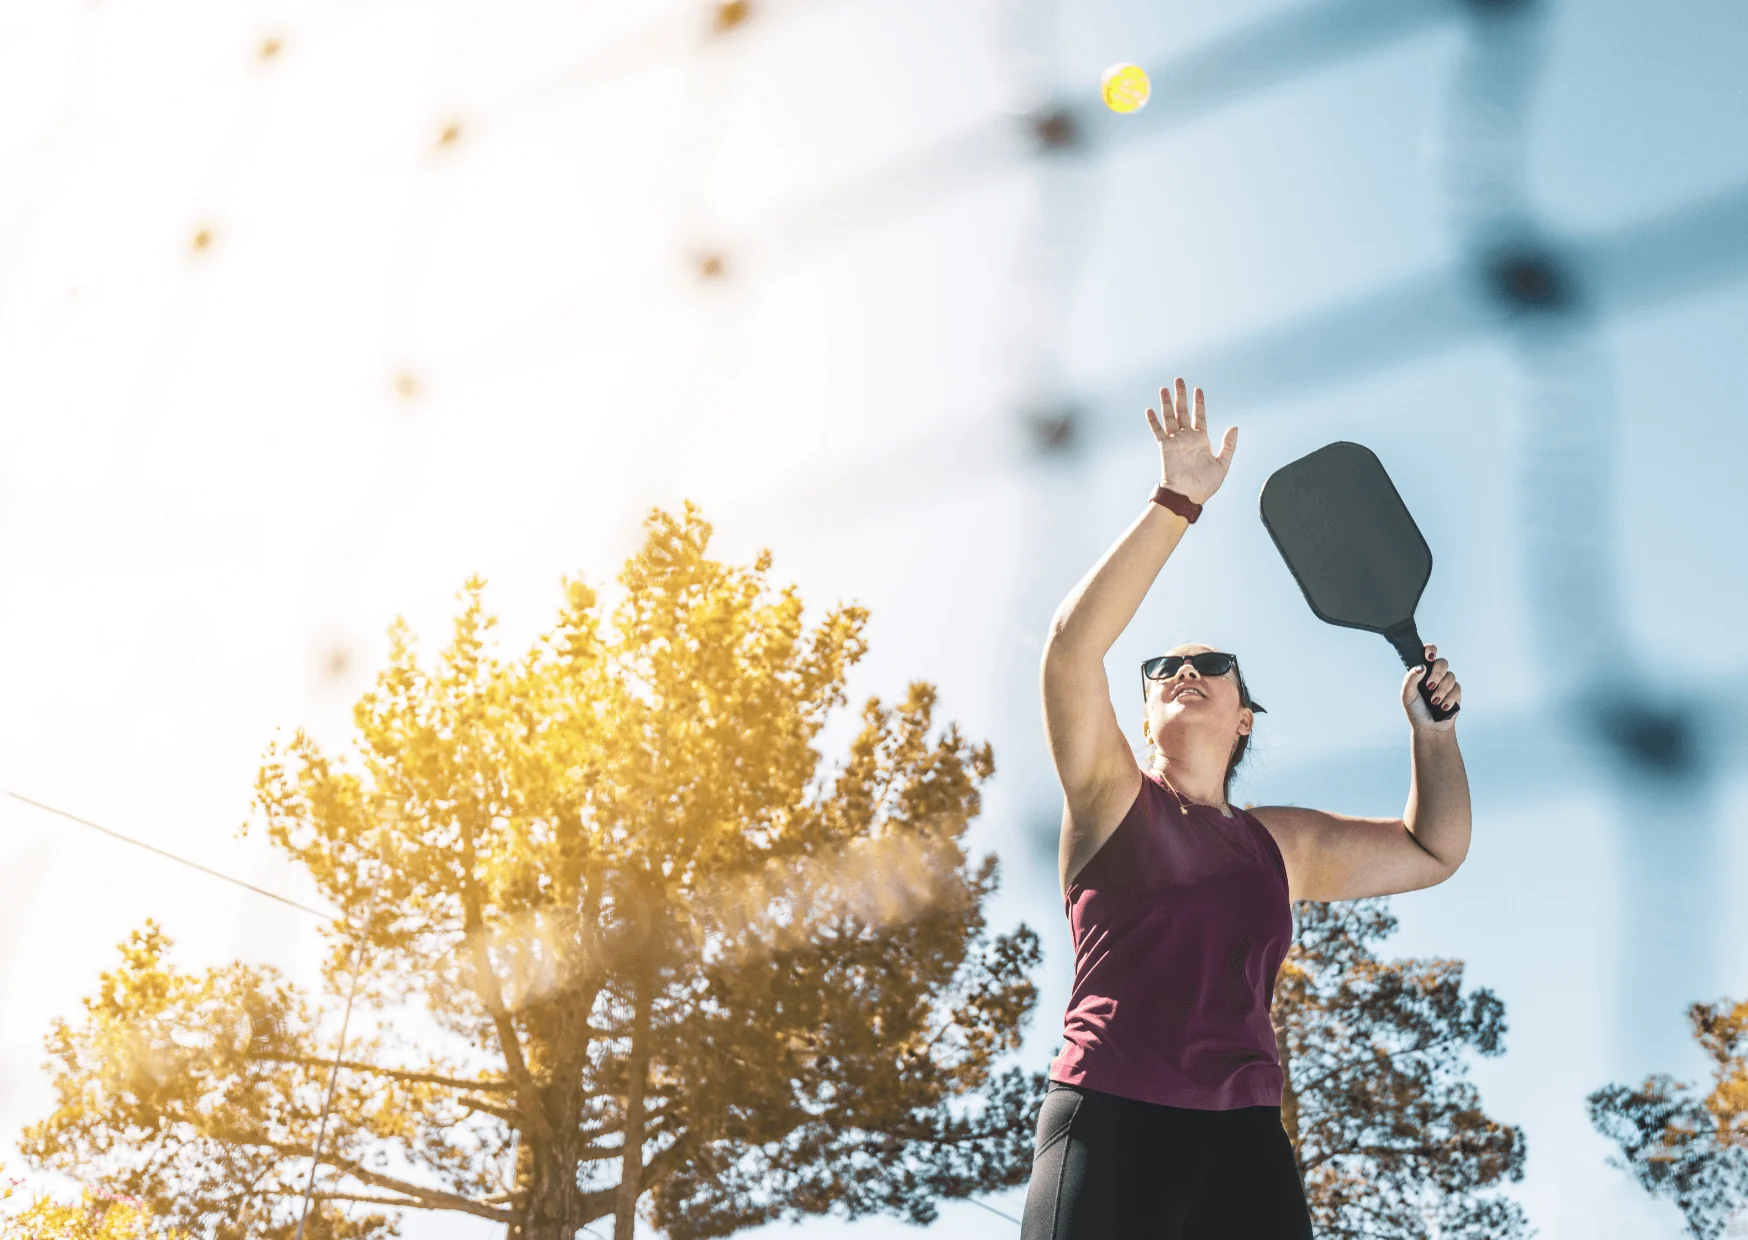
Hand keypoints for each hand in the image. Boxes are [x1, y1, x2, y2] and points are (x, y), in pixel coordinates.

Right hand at [1146, 378, 1237, 504]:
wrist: (1188, 496)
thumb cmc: (1205, 484)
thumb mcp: (1222, 463)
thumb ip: (1228, 445)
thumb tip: (1235, 427)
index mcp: (1201, 440)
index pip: (1199, 416)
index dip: (1199, 403)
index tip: (1198, 389)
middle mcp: (1187, 438)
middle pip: (1183, 411)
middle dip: (1181, 396)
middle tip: (1179, 380)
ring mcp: (1175, 442)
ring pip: (1170, 417)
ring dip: (1166, 403)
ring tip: (1164, 388)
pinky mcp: (1165, 448)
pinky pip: (1158, 432)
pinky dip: (1153, 421)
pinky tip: (1150, 410)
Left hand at [1401, 643, 1459, 731]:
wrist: (1428, 727)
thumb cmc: (1415, 709)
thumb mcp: (1407, 694)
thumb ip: (1411, 679)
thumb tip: (1421, 666)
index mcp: (1422, 671)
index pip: (1429, 653)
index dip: (1431, 650)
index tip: (1429, 657)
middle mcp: (1436, 674)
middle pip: (1442, 662)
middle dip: (1437, 674)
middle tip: (1429, 686)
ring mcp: (1447, 683)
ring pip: (1450, 676)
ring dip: (1441, 690)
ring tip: (1434, 701)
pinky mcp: (1456, 693)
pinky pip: (1457, 689)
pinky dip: (1448, 699)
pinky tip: (1442, 707)